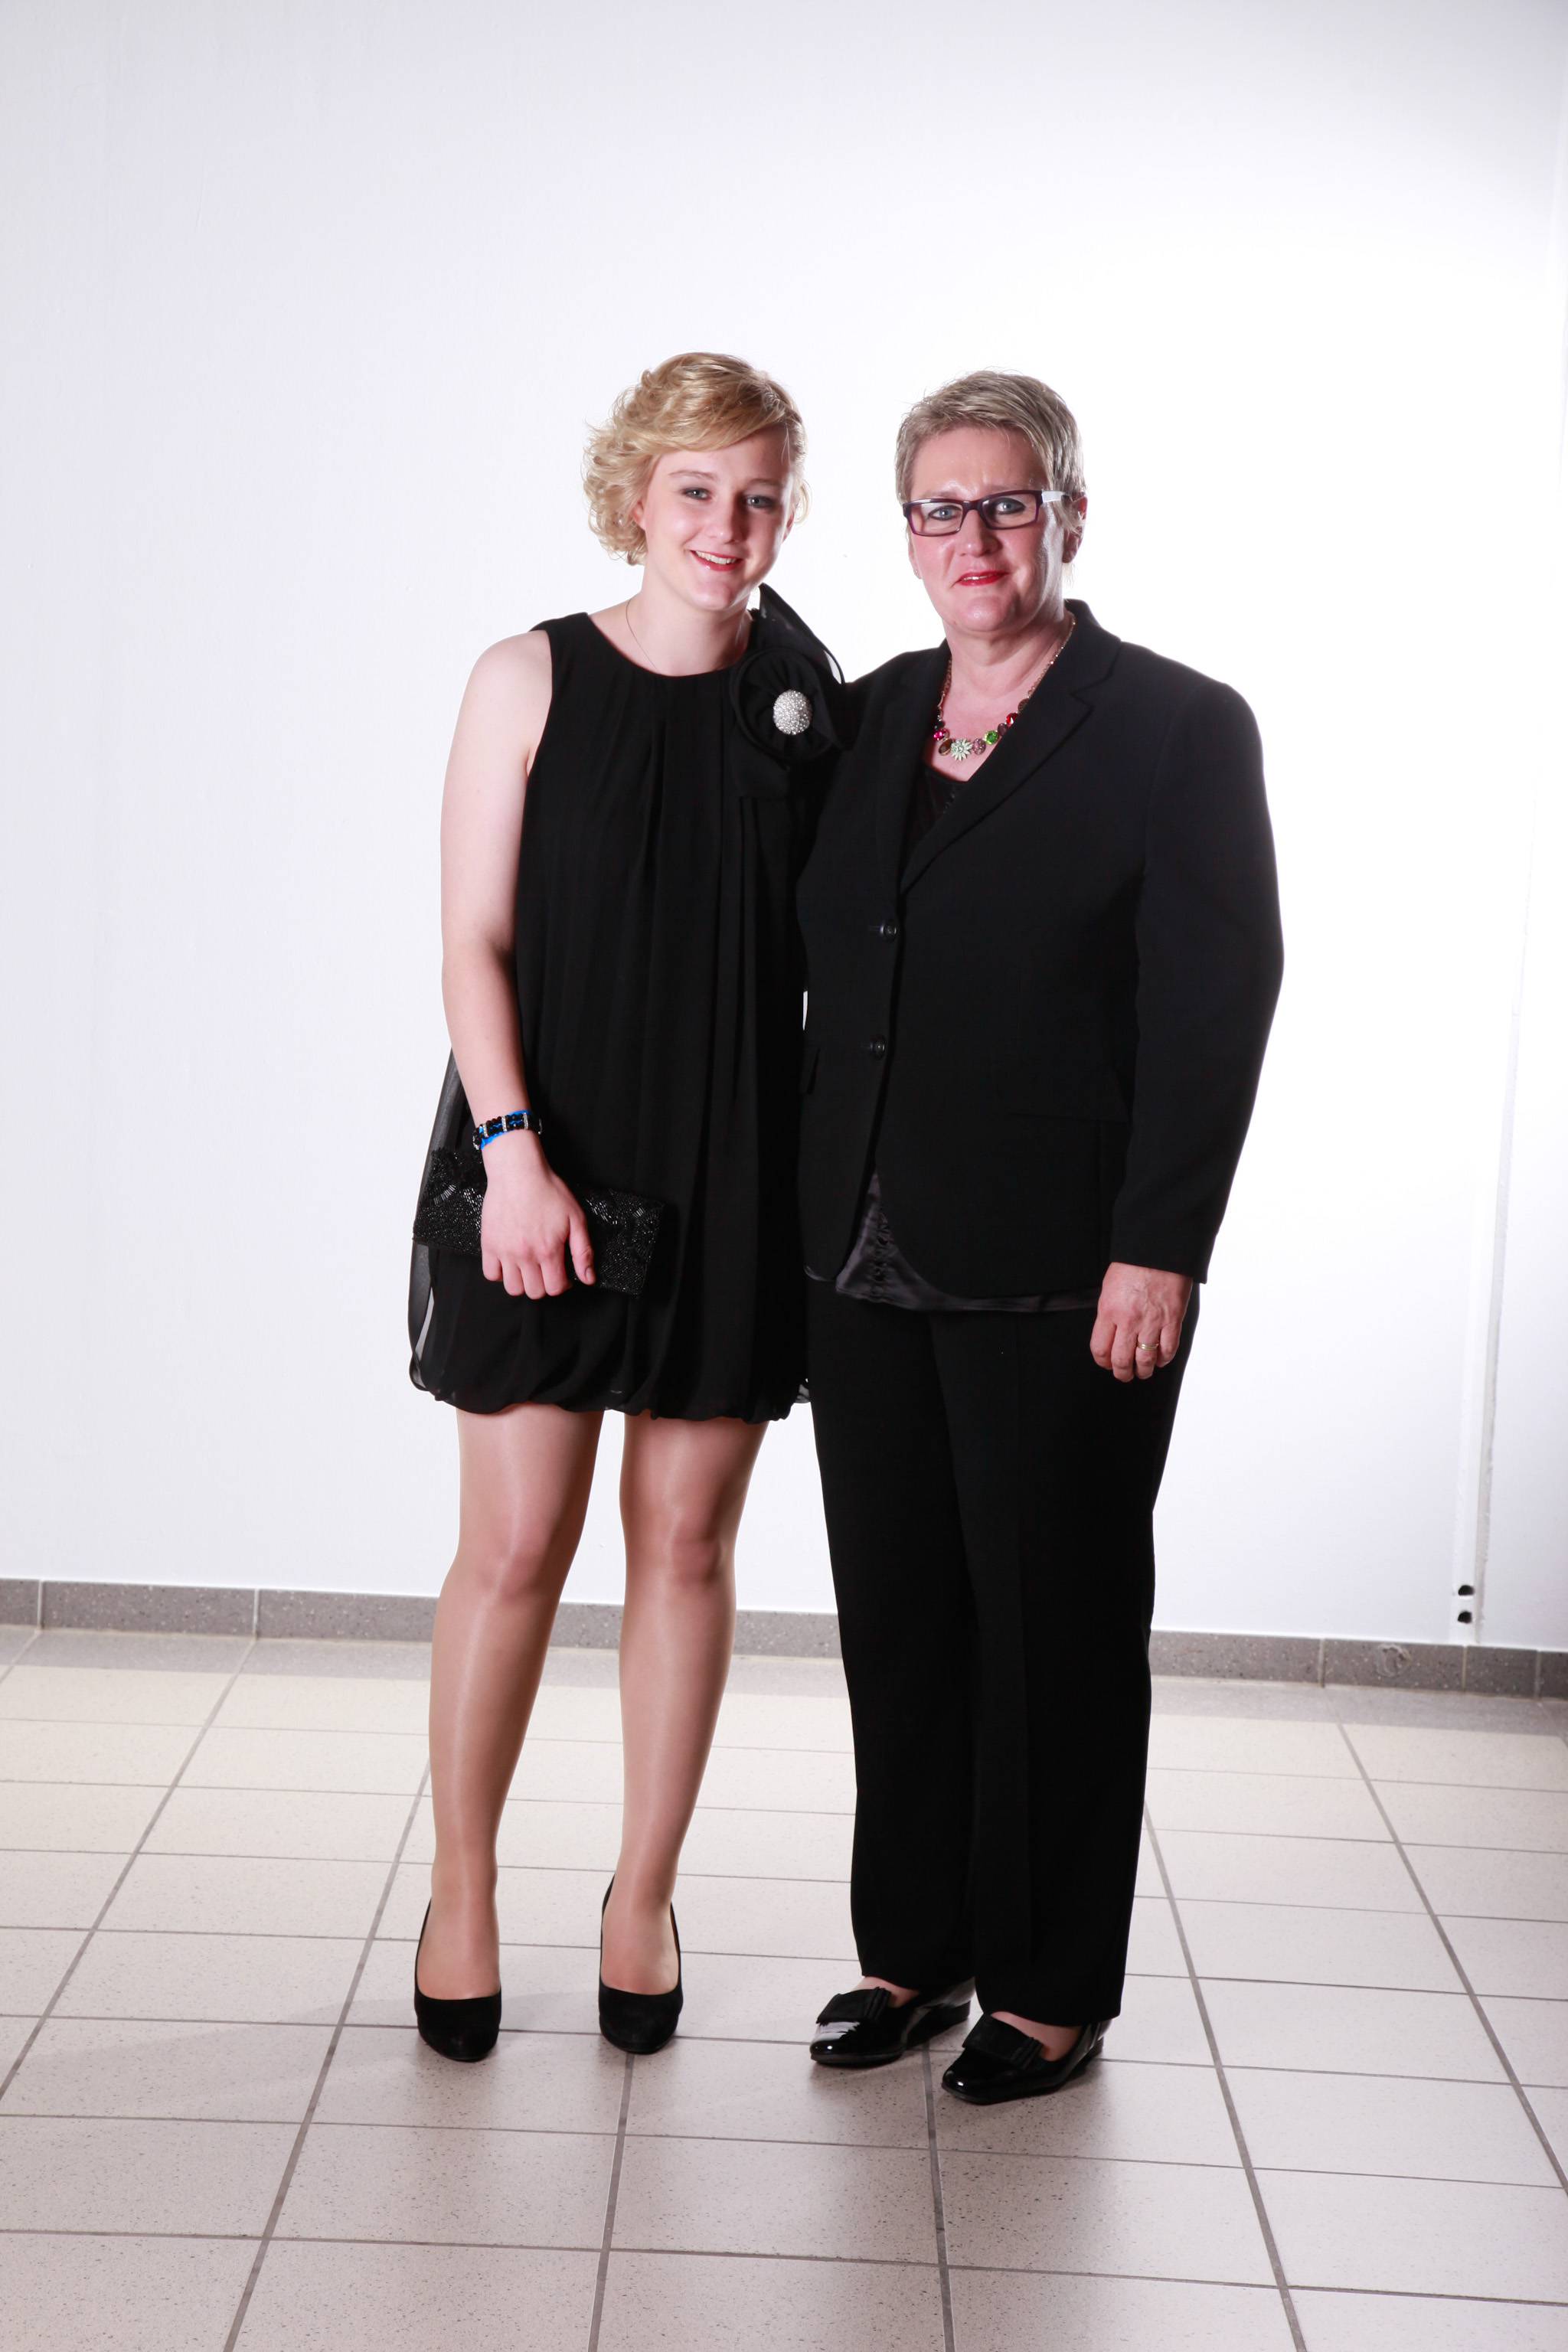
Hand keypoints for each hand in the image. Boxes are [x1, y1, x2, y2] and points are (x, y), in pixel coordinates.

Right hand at [477, 1132, 594, 1298]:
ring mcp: (504, 1251)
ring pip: (512, 1288)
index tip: (562, 1275)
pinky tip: (510, 1262)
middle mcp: (525, 1255)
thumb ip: (583, 1251)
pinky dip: (500, 1273)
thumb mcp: (576, 1218)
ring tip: (528, 1267)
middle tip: (546, 1269)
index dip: (562, 1285)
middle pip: (534, 1292)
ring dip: (523, 1282)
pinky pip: (491, 1274)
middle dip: (544, 1284)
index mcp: (548, 1250)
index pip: (555, 1288)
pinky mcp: (488, 1244)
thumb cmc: (547, 1190)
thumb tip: (588, 1277)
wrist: (518, 1172)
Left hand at [1091, 1263, 1192, 1381]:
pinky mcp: (1172, 1319)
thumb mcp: (1109, 1288)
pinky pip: (1168, 1349)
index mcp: (1109, 1311)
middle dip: (1122, 1373)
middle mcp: (1129, 1319)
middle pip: (1121, 1360)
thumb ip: (1109, 1314)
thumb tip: (1110, 1335)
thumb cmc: (1134, 1264)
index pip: (1100, 1349)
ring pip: (1145, 1360)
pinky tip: (1160, 1358)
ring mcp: (1152, 1321)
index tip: (1106, 1363)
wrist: (1159, 1249)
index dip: (1102, 1362)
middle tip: (1124, 1374)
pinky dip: (1164, 1359)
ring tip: (1143, 1371)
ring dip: (1143, 1371)